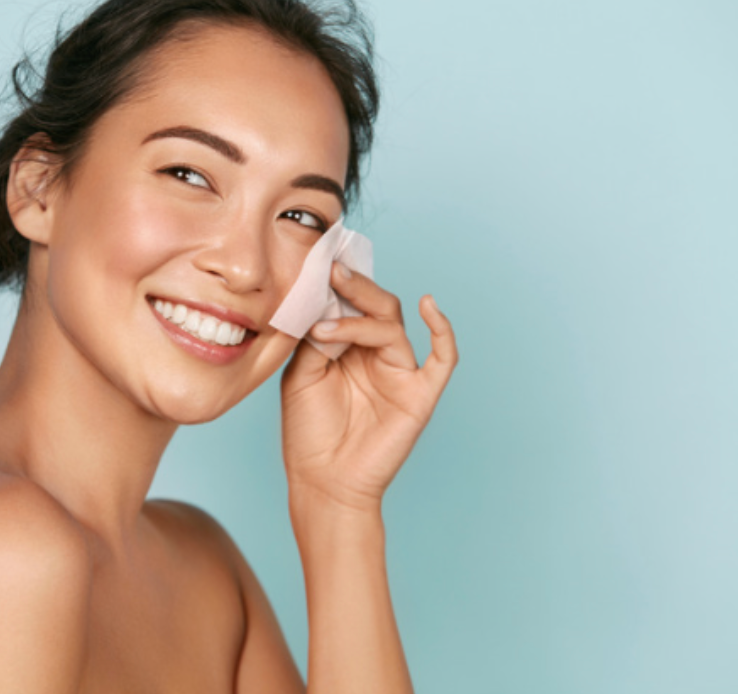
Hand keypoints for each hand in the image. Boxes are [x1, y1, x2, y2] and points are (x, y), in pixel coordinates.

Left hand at [281, 262, 458, 512]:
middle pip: (377, 306)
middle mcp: (376, 355)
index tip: (317, 261)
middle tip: (330, 270)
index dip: (336, 284)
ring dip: (361, 320)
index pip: (350, 303)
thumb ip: (314, 336)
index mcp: (348, 346)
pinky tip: (428, 305)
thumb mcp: (300, 373)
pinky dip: (442, 330)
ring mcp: (400, 373)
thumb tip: (325, 301)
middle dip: (354, 287)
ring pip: (393, 327)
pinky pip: (442, 359)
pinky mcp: (419, 395)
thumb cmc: (308, 431)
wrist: (322, 481)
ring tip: (327, 327)